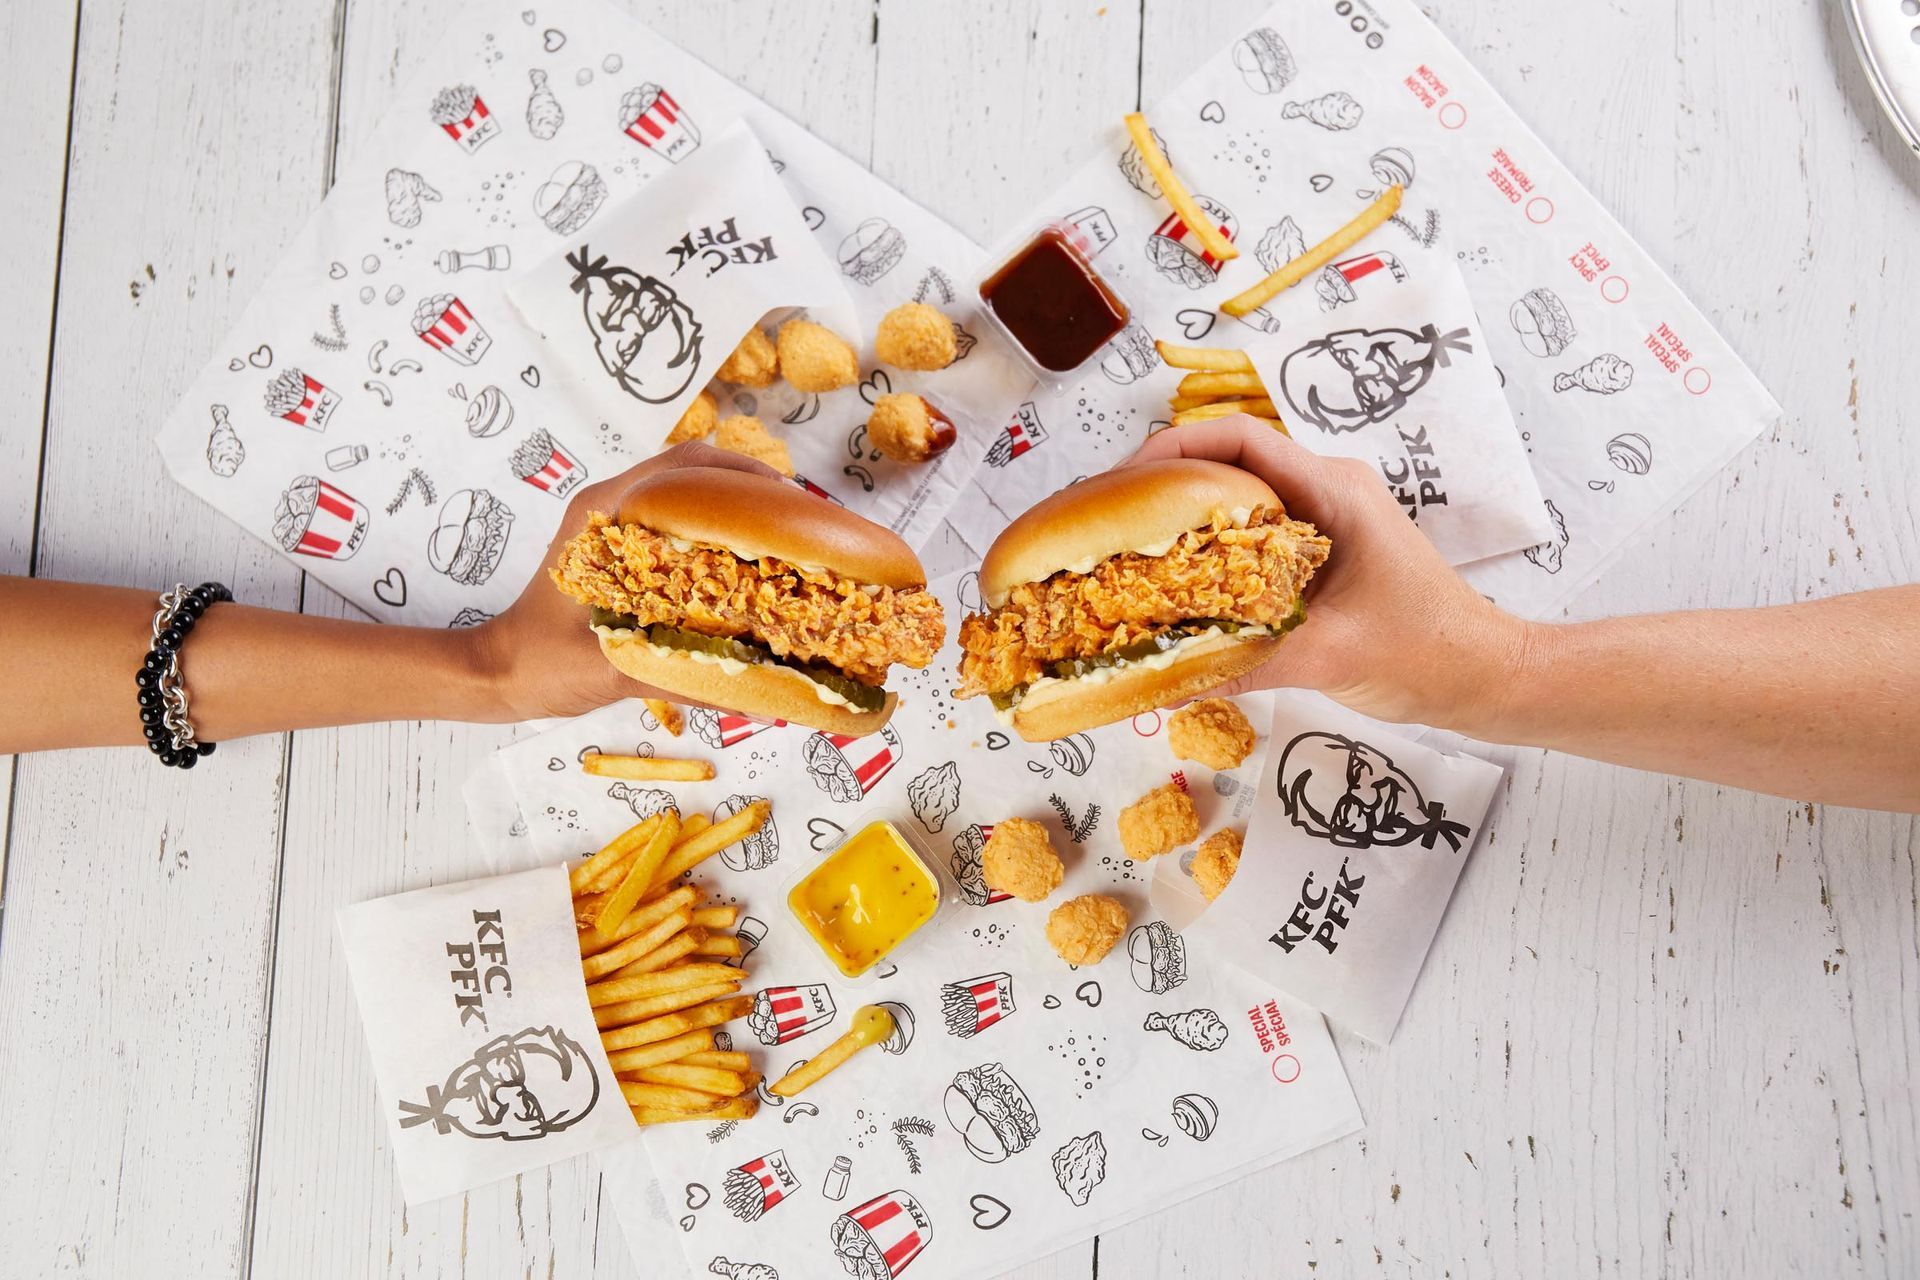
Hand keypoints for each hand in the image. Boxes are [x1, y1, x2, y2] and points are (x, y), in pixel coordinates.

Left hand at [465, 443, 783, 721]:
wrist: (497, 675)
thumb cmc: (539, 664)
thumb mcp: (612, 669)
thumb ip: (679, 677)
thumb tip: (757, 692)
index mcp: (602, 515)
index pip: (684, 468)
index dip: (743, 476)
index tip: (789, 501)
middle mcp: (610, 509)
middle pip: (695, 475)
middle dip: (753, 492)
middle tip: (803, 524)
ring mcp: (615, 528)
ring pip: (690, 499)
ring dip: (738, 513)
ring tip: (787, 543)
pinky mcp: (622, 552)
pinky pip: (680, 530)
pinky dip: (718, 540)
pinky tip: (748, 571)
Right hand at [1126, 417, 1528, 728]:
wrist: (1484, 675)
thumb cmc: (1428, 652)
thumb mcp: (1331, 657)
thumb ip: (1246, 665)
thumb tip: (1160, 687)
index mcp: (1334, 492)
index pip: (1240, 440)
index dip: (1174, 449)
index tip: (1123, 483)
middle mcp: (1325, 493)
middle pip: (1226, 464)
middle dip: (1161, 486)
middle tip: (1106, 525)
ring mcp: (1323, 522)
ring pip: (1235, 502)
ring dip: (1181, 521)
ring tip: (1125, 554)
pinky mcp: (1319, 556)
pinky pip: (1250, 538)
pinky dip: (1208, 555)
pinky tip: (1175, 592)